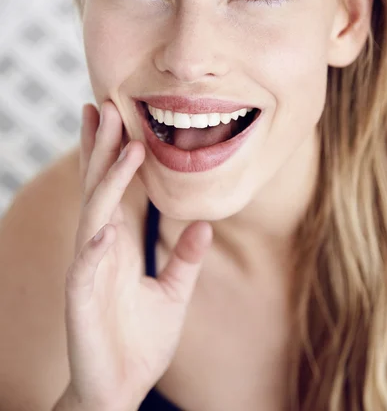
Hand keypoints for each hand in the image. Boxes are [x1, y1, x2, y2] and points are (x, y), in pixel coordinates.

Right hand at [61, 101, 212, 410]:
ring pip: (95, 209)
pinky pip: (87, 259)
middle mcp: (102, 246)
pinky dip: (96, 237)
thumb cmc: (141, 342)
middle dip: (102, 146)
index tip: (118, 116)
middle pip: (102, 186)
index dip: (116, 153)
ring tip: (122, 140)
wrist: (120, 391)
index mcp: (122, 242)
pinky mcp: (81, 293)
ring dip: (107, 175)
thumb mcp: (174, 293)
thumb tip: (205, 225)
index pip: (119, 188)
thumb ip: (186, 259)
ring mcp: (90, 266)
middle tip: (106, 105)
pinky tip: (106, 219)